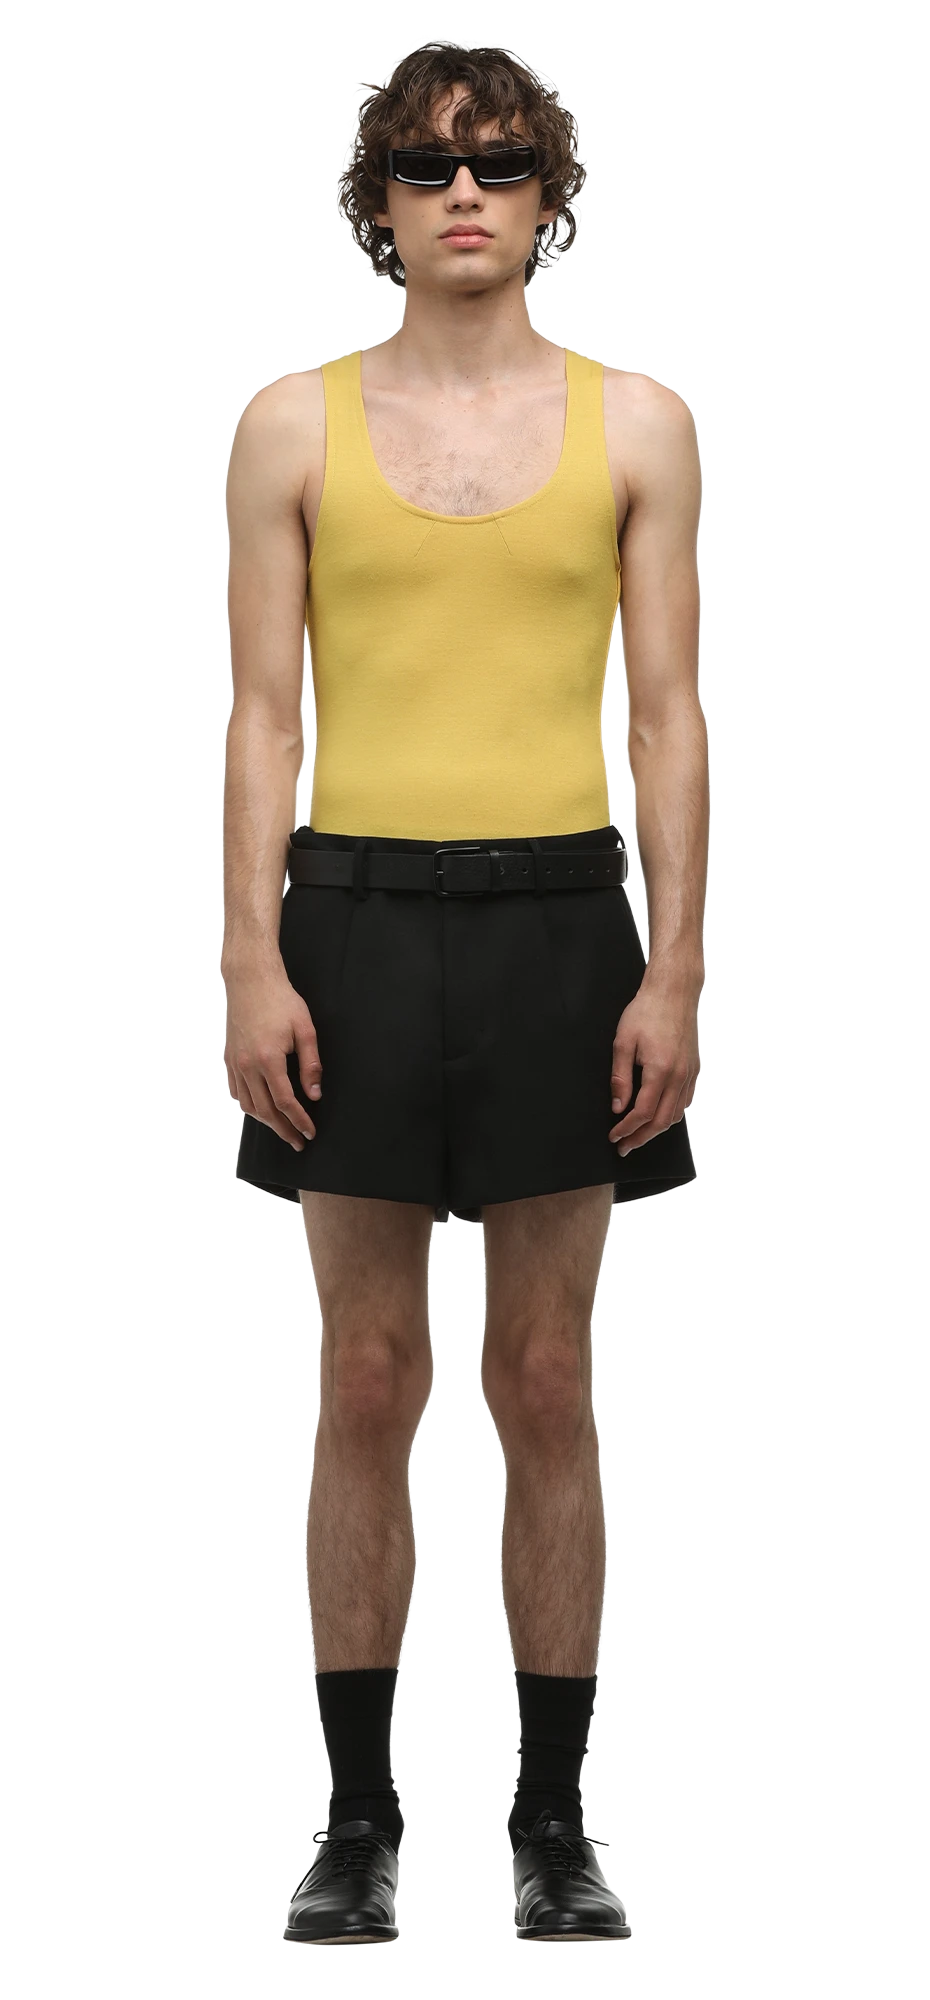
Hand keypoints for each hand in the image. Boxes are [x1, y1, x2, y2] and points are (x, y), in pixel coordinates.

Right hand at [223, 961, 322, 1150]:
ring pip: (249, 1105)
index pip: (285, 1102)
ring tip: (282, 1129)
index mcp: (268, 1059)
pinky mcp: (229, 1058)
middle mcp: (248, 1065)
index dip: (299, 1121)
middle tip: (298, 1142)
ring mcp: (235, 1063)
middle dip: (284, 1130)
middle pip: (266, 1110)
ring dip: (266, 1122)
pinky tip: (261, 1109)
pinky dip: (249, 1106)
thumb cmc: (281, 1001)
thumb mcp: (305, 1029)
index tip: (310, 1133)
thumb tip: (314, 1094)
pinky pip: (236, 1092)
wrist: (250, 981)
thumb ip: (311, 1064)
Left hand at [608, 975, 699, 1154]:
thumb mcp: (623, 1042)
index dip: (626, 1128)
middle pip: (662, 1122)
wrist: (674, 992)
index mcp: (660, 1070)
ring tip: (638, 1135)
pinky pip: (684, 1101)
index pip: (643, 1113)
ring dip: (656, 1130)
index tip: (613, 1136)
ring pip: (676, 1115)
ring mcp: (690, 1074)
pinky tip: (657, 1116)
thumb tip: (618, 1106)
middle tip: (624, 1147)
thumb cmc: (646, 1012)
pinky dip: (670, 1114)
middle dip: (641, 1138)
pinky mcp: (694, 1069)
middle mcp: (679, 1076)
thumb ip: (620, 1077)